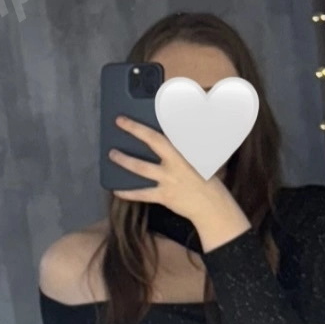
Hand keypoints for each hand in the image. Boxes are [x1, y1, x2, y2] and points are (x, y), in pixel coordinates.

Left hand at [109, 114, 250, 250]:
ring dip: (125, 160)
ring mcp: (167, 180)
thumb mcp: (198, 162)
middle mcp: (174, 164)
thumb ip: (183, 152)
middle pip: (151, 143)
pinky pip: (141, 194)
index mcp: (183, 153)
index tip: (130, 117)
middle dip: (134, 131)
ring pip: (141, 168)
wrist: (212, 207)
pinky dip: (128, 193)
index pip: (162, 133)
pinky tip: (116, 190)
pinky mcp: (163, 196)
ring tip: (112, 154)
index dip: (144, 125)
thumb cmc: (206, 182)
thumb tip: (167, 142)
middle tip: (118, 123)